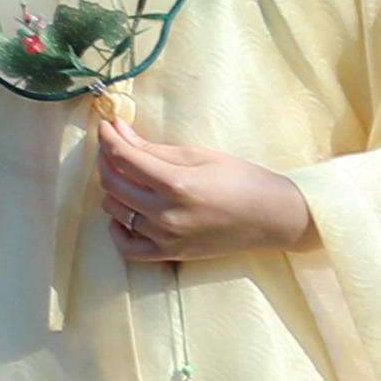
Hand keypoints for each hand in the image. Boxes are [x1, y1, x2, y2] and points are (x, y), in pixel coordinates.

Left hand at [94, 98, 317, 264]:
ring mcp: (166, 238)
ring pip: (115, 211)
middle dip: (107, 158)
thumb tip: (119, 132)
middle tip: (116, 145)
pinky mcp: (171, 254)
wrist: (274, 218)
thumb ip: (155, 148)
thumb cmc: (243, 180)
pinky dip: (118, 229)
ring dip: (113, 189)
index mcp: (176, 184)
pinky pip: (127, 248)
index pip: (123, 157)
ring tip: (128, 175)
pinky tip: (125, 213)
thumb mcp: (200, 155)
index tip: (106, 126)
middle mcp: (166, 214)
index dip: (108, 137)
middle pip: (113, 183)